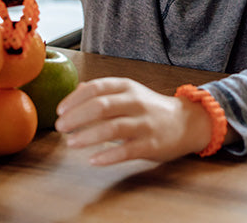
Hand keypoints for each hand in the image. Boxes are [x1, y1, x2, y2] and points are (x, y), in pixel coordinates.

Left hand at [54, 77, 213, 165]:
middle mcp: (135, 102)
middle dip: (77, 117)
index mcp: (127, 87)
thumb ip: (103, 92)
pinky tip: (93, 160)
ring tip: (71, 143)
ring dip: (88, 136)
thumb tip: (76, 90)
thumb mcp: (129, 93)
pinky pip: (127, 150)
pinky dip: (108, 155)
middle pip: (101, 106)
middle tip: (60, 127)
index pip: (96, 88)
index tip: (60, 110)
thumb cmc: (150, 108)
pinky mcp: (151, 145)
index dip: (75, 99)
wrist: (186, 123)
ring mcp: (144, 124)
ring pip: (112, 128)